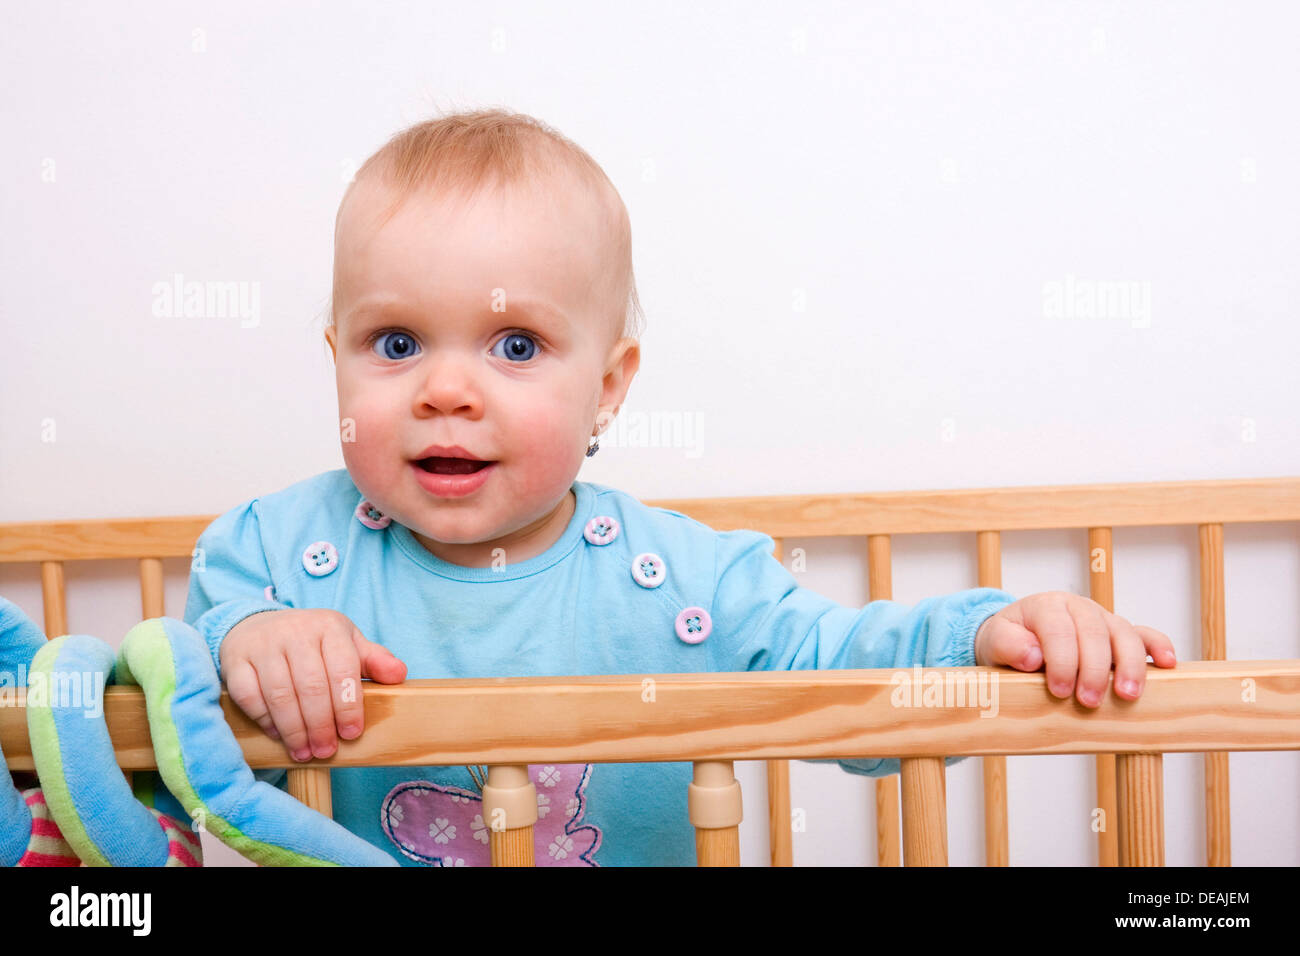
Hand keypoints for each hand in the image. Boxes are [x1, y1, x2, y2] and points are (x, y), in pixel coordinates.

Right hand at [219, 608, 406, 760]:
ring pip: (280, 694)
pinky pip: (249, 696)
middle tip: (327, 750)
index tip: (351, 733)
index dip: (348, 705)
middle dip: (321, 725)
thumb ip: (373, 660)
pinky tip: (279, 735)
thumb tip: (399, 675)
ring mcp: (263, 645)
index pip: (343, 668)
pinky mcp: (236, 661)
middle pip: (311, 686)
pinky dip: (265, 720)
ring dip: (294, 730)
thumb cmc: (311, 642)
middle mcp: (295, 632)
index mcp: (329, 627)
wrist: (257, 626)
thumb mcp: (346, 643)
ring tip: (305, 752)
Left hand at [973, 591, 1174, 707]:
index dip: (1061, 660)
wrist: (1016, 637)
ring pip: (1124, 633)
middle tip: (1088, 701)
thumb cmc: (1009, 641)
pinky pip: (1144, 635)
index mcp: (1046, 606)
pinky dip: (1158, 646)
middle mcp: (1078, 608)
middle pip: (1094, 632)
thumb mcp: (995, 641)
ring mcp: (1102, 619)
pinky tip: (1168, 665)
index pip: (1058, 629)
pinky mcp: (1119, 634)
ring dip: (1129, 664)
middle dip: (1094, 668)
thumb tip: (1033, 657)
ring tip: (1127, 695)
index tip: (1059, 690)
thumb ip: (1007, 645)